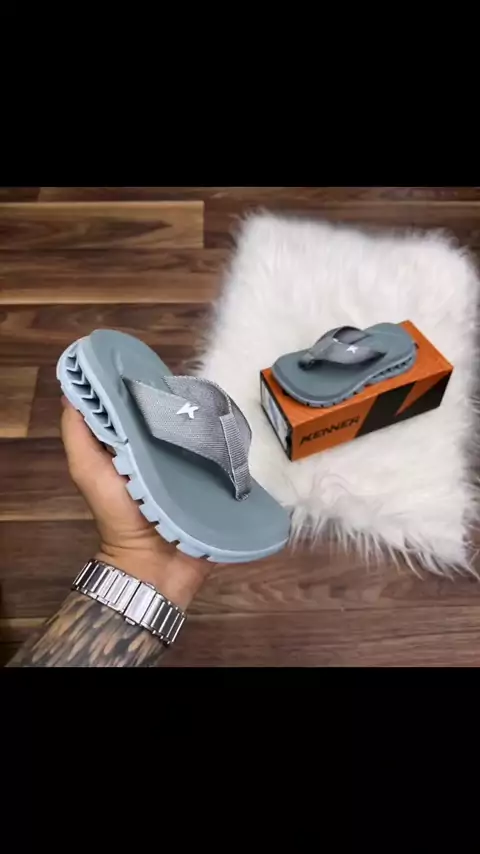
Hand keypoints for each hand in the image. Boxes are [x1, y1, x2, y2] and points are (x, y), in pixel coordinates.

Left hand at [60, 398, 212, 608]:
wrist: (157, 567)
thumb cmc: (120, 517)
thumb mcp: (89, 472)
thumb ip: (79, 436)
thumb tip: (72, 394)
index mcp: (131, 448)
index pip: (137, 410)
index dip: (139, 389)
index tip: (149, 368)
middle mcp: (161, 455)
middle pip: (171, 420)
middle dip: (177, 404)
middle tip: (189, 385)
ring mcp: (190, 470)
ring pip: (199, 436)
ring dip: (205, 424)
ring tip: (214, 405)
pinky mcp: (214, 484)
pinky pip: (223, 459)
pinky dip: (226, 446)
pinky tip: (231, 431)